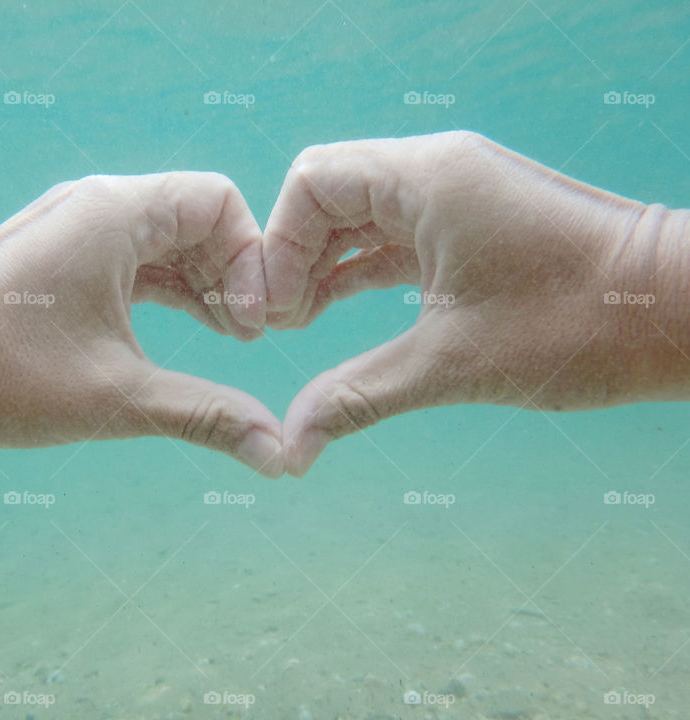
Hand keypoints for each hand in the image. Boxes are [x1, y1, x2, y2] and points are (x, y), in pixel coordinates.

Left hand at [0, 173, 283, 475]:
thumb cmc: (1, 372)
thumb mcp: (118, 396)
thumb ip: (207, 415)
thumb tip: (279, 456)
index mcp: (117, 213)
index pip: (220, 203)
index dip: (250, 261)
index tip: (248, 328)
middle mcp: (99, 205)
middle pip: (199, 219)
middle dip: (233, 274)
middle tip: (245, 337)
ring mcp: (76, 226)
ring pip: (167, 240)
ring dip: (204, 285)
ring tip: (227, 339)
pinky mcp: (61, 253)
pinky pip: (136, 256)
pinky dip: (169, 288)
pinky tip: (188, 329)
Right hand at [263, 131, 688, 475]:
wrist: (677, 315)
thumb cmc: (577, 324)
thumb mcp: (451, 364)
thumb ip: (357, 395)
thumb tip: (290, 445)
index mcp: (427, 179)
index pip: (312, 183)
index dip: (279, 246)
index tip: (277, 314)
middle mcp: (438, 171)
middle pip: (329, 193)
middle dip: (295, 254)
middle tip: (285, 320)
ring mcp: (460, 192)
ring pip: (362, 213)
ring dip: (326, 263)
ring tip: (303, 321)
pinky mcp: (475, 220)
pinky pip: (396, 232)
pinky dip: (361, 267)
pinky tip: (336, 307)